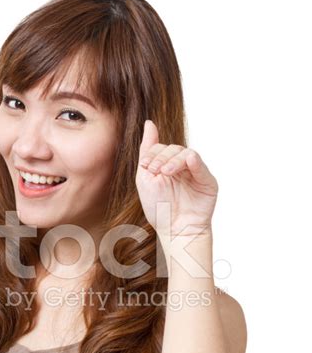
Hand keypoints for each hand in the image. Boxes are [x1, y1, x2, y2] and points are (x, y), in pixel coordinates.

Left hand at [136, 120, 218, 240]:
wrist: (173, 230)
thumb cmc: (159, 208)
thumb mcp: (144, 177)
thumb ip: (147, 150)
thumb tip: (150, 123)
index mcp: (167, 165)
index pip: (161, 148)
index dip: (153, 154)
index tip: (146, 166)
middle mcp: (182, 167)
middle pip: (173, 149)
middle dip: (161, 157)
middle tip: (155, 170)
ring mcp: (196, 173)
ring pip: (185, 153)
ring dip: (173, 160)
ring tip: (165, 172)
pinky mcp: (207, 181)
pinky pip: (200, 165)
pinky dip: (191, 161)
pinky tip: (182, 166)